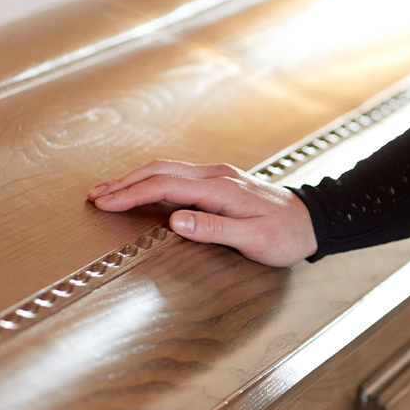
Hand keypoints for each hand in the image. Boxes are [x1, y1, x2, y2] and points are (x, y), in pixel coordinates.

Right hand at [87, 160, 317, 265]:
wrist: (314, 222)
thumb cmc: (287, 235)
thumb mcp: (254, 239)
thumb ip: (215, 230)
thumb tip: (176, 220)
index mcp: (222, 189)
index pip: (165, 186)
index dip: (131, 194)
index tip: (105, 203)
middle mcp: (218, 176)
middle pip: (161, 171)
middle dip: (125, 182)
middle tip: (96, 196)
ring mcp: (220, 176)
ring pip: (169, 170)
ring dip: (137, 179)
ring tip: (111, 192)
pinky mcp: (223, 182)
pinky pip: (180, 175)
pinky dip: (154, 180)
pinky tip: (145, 189)